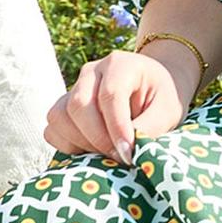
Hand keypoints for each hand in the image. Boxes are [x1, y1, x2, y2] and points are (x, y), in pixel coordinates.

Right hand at [44, 48, 195, 162]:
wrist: (152, 88)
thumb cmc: (162, 98)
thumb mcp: (169, 110)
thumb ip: (151, 127)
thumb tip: (128, 152)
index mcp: (120, 65)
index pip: (110, 95)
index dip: (117, 128)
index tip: (128, 153)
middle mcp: (92, 72)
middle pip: (79, 104)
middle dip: (98, 138)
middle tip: (120, 157)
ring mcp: (74, 88)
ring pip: (60, 116)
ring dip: (81, 142)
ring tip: (107, 153)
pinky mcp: (64, 107)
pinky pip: (53, 129)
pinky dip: (68, 145)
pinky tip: (91, 150)